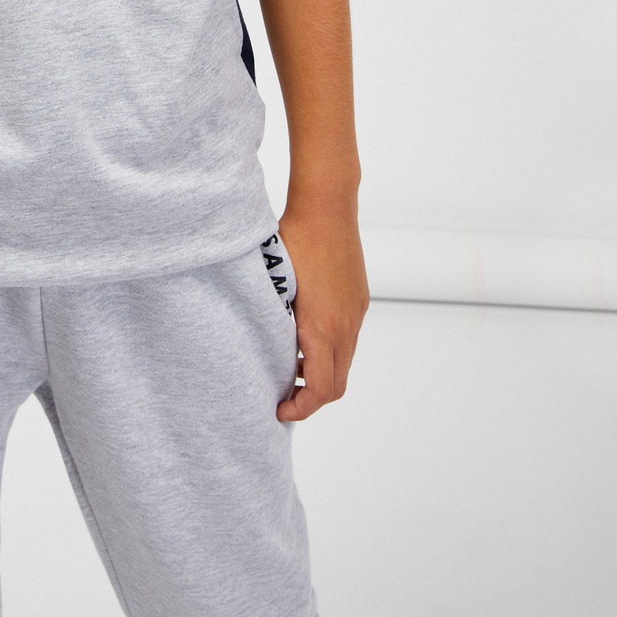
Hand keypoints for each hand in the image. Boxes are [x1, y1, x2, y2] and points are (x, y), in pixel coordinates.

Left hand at [275, 207, 368, 422]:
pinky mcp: (359, 300)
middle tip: (284, 398)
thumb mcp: (273, 284)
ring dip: (321, 373)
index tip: (280, 410)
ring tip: (290, 365)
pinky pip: (348, 338)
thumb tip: (257, 349)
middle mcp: (345, 324)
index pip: (320, 388)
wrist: (327, 206)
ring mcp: (356, 312)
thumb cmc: (294, 238)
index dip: (301, 408)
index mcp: (322, 326)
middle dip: (312, 398)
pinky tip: (305, 337)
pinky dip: (330, 351)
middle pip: (337, 384)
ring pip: (345, 362)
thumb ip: (271, 322)